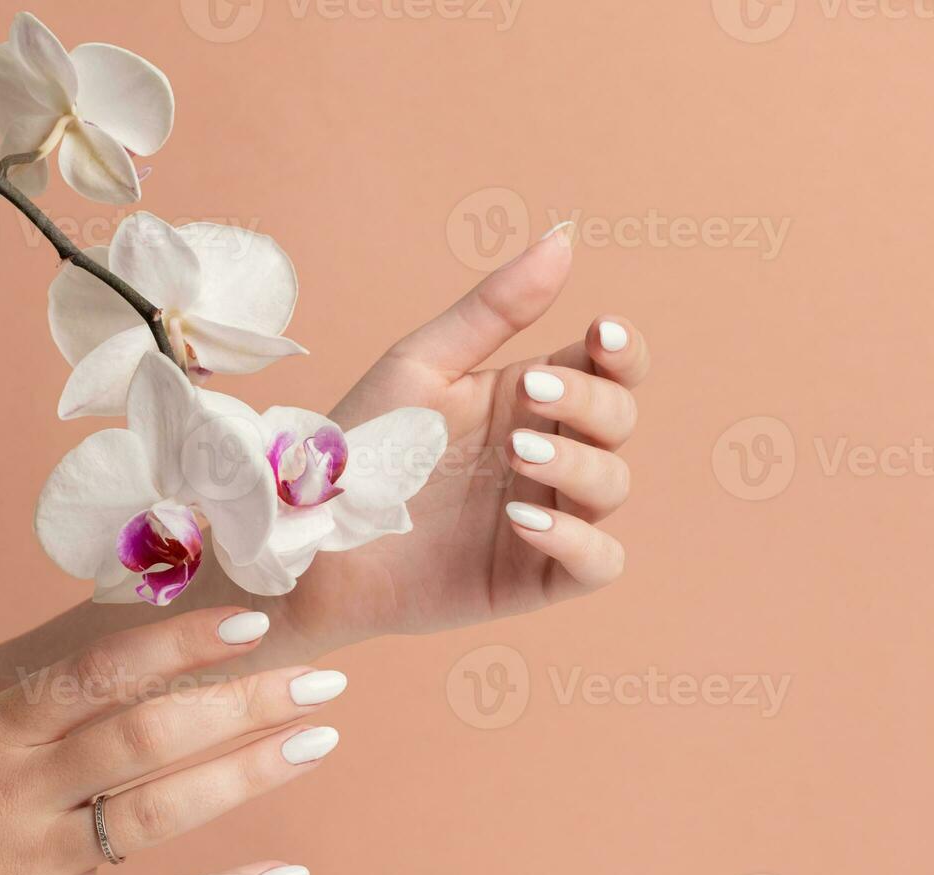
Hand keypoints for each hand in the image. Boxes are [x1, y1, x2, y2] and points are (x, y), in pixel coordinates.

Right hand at [0, 608, 342, 874]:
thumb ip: (15, 711)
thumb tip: (103, 669)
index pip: (101, 670)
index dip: (180, 642)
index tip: (250, 623)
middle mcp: (16, 787)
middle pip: (150, 731)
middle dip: (245, 702)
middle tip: (322, 681)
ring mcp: (31, 860)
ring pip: (160, 807)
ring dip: (249, 772)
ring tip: (317, 740)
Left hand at [284, 227, 651, 645]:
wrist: (311, 541)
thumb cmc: (363, 448)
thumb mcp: (422, 366)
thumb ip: (495, 308)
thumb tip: (563, 238)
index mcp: (532, 399)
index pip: (610, 368)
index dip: (622, 351)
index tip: (598, 334)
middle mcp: (550, 454)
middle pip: (618, 420)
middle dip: (589, 403)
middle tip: (531, 395)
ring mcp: (549, 517)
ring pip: (614, 486)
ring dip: (578, 465)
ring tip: (517, 456)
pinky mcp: (536, 578)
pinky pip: (598, 563)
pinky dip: (578, 541)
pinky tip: (527, 522)